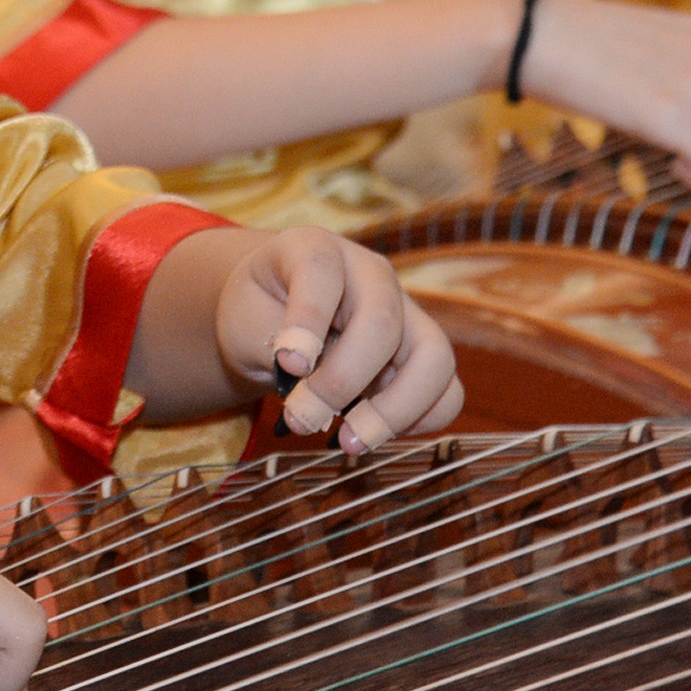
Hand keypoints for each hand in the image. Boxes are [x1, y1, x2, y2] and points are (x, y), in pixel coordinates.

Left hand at [214, 228, 463, 455]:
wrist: (274, 318)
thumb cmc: (259, 312)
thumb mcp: (242, 319)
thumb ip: (269, 342)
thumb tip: (306, 378)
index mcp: (315, 249)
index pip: (321, 271)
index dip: (308, 319)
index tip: (288, 364)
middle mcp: (370, 273)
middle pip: (382, 322)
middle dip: (343, 381)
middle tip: (302, 419)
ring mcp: (405, 311)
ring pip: (433, 357)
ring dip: (394, 410)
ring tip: (350, 441)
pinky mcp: (422, 353)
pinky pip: (447, 390)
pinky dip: (420, 419)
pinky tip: (373, 431)